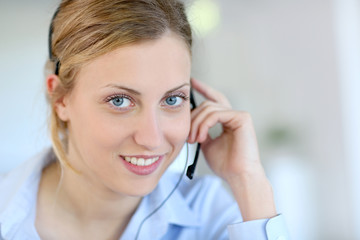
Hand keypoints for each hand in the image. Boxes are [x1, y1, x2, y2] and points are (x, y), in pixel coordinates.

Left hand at [188, 78, 276, 220]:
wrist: (238, 176)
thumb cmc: (224, 165)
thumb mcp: (207, 145)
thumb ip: (202, 130)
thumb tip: (191, 121)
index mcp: (227, 121)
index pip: (214, 100)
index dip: (203, 89)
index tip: (191, 82)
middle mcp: (234, 116)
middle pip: (207, 104)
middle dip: (193, 118)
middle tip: (188, 137)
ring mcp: (239, 115)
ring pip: (209, 108)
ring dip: (197, 124)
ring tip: (194, 140)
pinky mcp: (242, 117)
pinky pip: (216, 114)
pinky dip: (205, 124)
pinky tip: (202, 137)